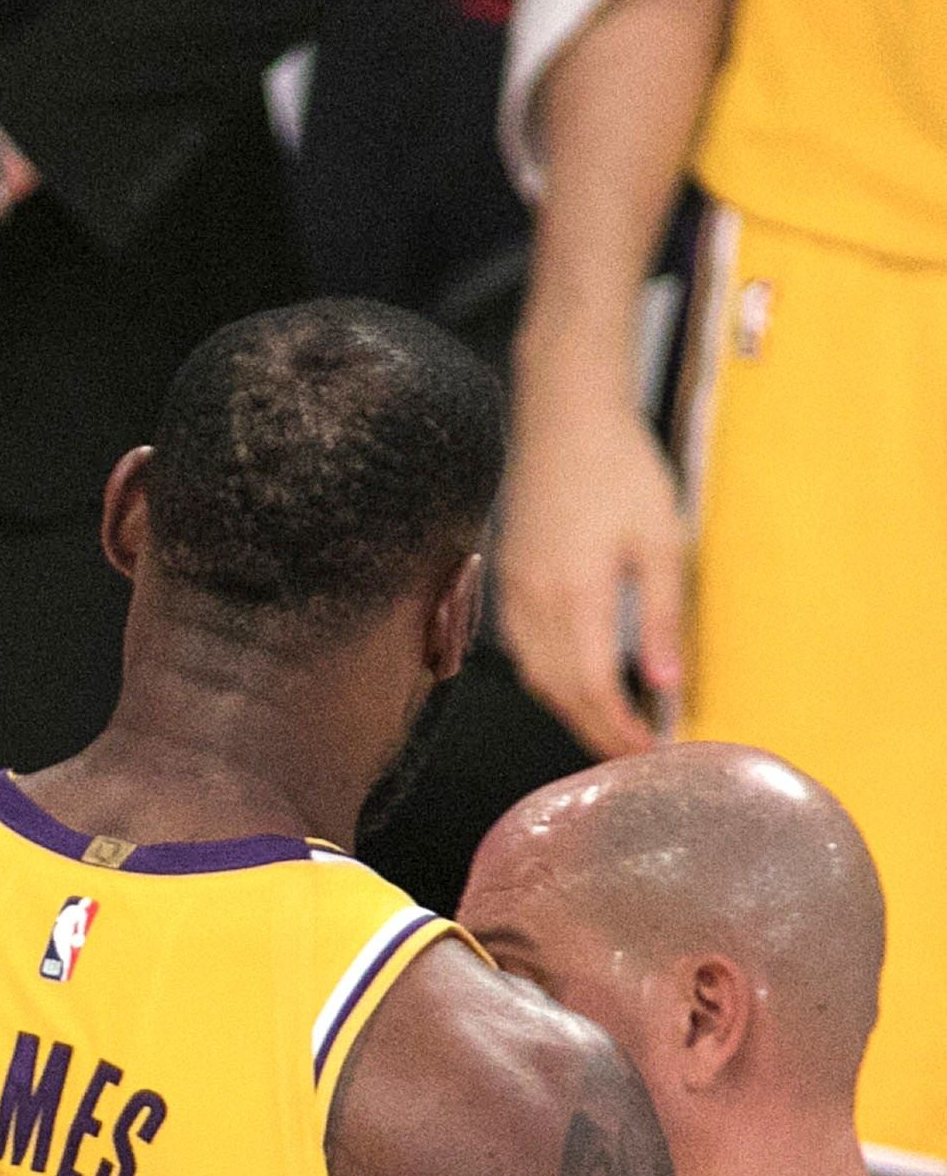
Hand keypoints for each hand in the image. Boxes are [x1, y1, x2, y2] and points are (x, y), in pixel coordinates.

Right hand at [497, 381, 688, 757]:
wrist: (565, 418)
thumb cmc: (620, 467)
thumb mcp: (660, 537)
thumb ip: (664, 615)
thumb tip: (666, 684)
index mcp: (577, 593)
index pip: (593, 687)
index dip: (617, 730)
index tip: (647, 754)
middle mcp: (537, 604)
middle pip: (562, 695)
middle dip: (597, 733)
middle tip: (632, 758)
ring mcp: (515, 598)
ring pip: (539, 680)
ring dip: (573, 712)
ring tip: (609, 731)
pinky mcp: (508, 587)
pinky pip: (525, 654)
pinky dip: (552, 681)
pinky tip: (576, 685)